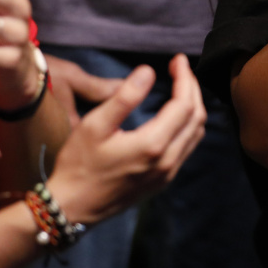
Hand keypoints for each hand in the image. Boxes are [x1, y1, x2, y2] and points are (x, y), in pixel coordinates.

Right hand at [46, 55, 206, 225]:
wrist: (71, 208)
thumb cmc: (78, 165)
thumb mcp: (95, 125)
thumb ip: (124, 97)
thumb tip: (149, 71)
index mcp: (153, 145)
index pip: (184, 104)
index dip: (184, 78)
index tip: (178, 59)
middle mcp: (167, 161)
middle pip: (196, 117)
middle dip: (192, 89)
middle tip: (181, 69)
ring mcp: (167, 174)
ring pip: (195, 134)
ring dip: (193, 107)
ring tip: (181, 87)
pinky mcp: (162, 182)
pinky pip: (186, 148)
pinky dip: (187, 126)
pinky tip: (174, 115)